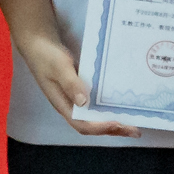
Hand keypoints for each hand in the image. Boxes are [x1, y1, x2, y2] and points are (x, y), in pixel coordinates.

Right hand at [17, 28, 141, 138]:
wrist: (38, 43)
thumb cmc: (47, 56)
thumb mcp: (59, 67)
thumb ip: (70, 83)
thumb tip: (83, 102)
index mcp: (63, 105)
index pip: (83, 125)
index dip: (101, 128)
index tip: (120, 124)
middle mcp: (71, 105)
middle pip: (92, 124)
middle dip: (113, 128)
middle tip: (135, 130)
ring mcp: (75, 97)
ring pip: (95, 114)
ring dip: (113, 119)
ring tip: (133, 119)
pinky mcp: (80, 88)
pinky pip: (96, 102)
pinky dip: (108, 105)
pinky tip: (121, 101)